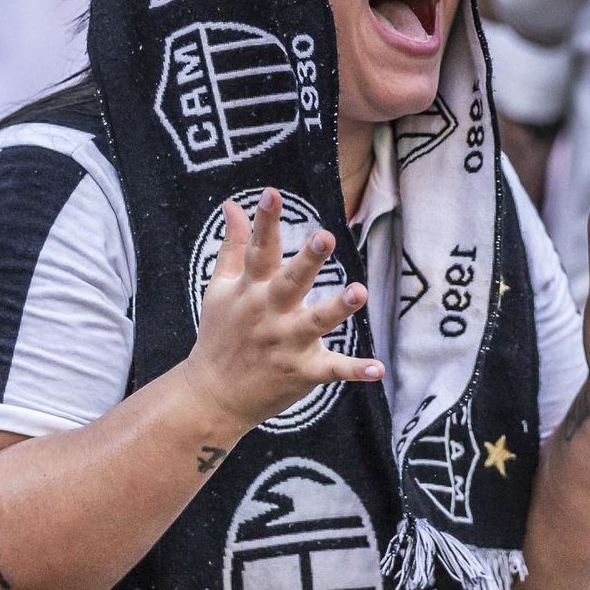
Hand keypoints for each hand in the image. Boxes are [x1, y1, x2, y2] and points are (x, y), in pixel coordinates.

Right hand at [180, 189, 381, 431]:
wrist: (211, 396)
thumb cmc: (220, 335)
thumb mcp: (220, 289)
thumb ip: (233, 246)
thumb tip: (232, 204)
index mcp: (250, 290)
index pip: (259, 250)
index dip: (265, 221)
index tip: (271, 193)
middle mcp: (268, 314)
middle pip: (290, 282)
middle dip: (307, 260)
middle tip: (325, 236)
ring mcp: (286, 343)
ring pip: (315, 322)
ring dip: (338, 308)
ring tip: (360, 291)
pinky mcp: (302, 372)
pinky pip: (332, 370)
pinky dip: (354, 370)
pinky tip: (377, 369)